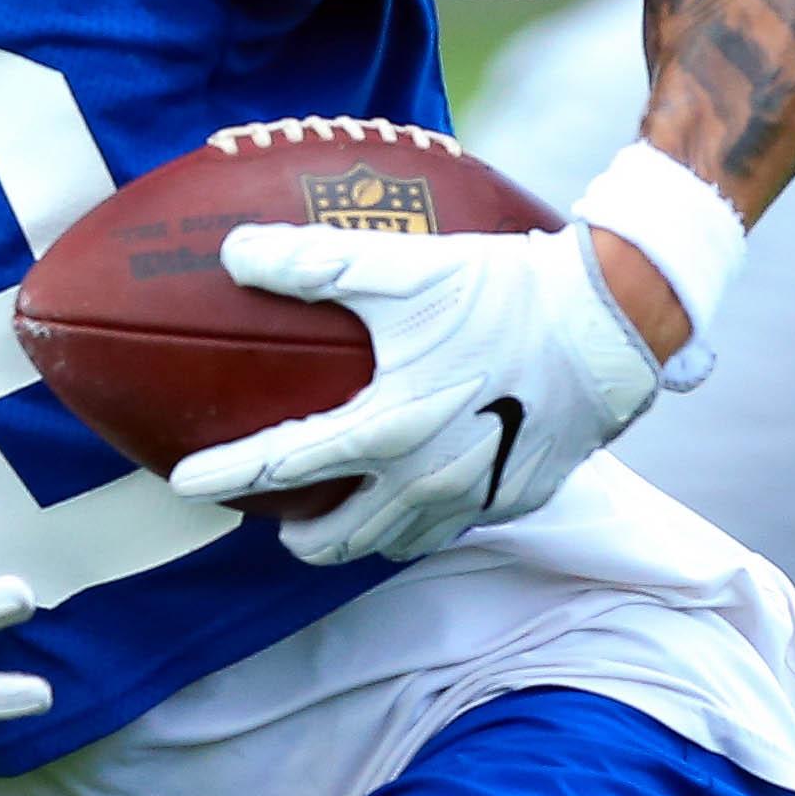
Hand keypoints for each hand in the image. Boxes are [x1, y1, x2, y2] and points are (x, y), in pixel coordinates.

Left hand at [168, 223, 662, 564]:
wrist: (611, 325)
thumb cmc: (503, 292)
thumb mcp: (404, 266)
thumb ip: (314, 262)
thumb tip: (235, 252)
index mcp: (388, 429)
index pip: (285, 463)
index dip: (227, 474)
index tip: (183, 483)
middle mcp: (426, 480)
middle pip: (340, 539)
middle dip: (301, 539)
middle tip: (276, 523)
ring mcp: (475, 498)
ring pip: (396, 544)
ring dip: (359, 540)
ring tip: (340, 519)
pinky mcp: (517, 498)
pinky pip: (452, 527)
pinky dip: (419, 523)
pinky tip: (417, 495)